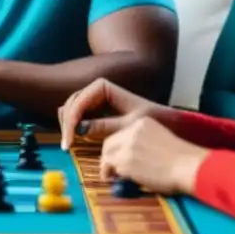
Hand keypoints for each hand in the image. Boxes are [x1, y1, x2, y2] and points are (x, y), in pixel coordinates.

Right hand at [58, 78, 176, 148]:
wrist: (167, 121)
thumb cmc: (153, 119)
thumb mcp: (128, 126)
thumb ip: (104, 126)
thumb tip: (80, 129)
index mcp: (104, 87)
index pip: (80, 99)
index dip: (73, 116)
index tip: (72, 135)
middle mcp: (96, 91)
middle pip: (72, 103)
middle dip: (67, 123)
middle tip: (67, 146)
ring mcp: (94, 100)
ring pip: (71, 109)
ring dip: (68, 126)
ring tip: (70, 146)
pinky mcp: (95, 111)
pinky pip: (78, 116)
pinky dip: (74, 128)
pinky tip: (75, 141)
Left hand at [99, 115, 209, 194]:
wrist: (190, 167)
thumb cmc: (184, 160)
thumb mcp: (162, 141)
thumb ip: (145, 144)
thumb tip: (132, 160)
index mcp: (143, 122)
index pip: (121, 134)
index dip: (118, 147)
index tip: (118, 157)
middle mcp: (132, 130)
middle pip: (110, 143)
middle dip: (108, 156)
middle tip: (110, 169)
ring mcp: (127, 145)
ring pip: (107, 155)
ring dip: (108, 167)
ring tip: (112, 177)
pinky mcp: (125, 160)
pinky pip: (110, 168)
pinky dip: (110, 175)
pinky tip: (116, 181)